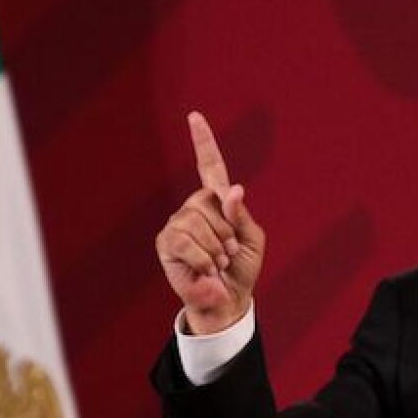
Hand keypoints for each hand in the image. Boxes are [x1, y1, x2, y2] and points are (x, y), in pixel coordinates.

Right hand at [155, 112, 266, 333]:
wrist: (228, 301)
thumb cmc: (240, 270)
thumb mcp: (251, 240)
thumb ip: (241, 215)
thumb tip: (232, 190)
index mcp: (216, 202)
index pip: (209, 166)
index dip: (203, 141)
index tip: (194, 116)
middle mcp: (193, 208)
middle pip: (210, 201)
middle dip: (227, 232)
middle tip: (227, 254)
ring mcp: (177, 224)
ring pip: (197, 222)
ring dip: (216, 249)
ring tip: (216, 263)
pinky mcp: (166, 243)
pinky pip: (186, 241)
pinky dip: (203, 259)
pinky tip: (205, 269)